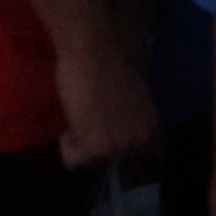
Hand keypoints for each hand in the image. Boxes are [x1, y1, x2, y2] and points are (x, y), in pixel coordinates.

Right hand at [54, 33, 155, 168]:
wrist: (92, 53)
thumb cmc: (107, 66)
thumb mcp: (133, 95)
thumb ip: (130, 116)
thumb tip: (119, 126)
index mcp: (149, 126)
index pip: (122, 150)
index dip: (105, 133)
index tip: (100, 115)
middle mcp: (139, 139)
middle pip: (105, 158)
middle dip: (92, 139)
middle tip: (87, 114)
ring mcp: (119, 145)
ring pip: (88, 161)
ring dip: (79, 140)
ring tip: (81, 114)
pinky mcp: (96, 146)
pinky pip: (72, 162)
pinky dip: (66, 145)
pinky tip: (72, 121)